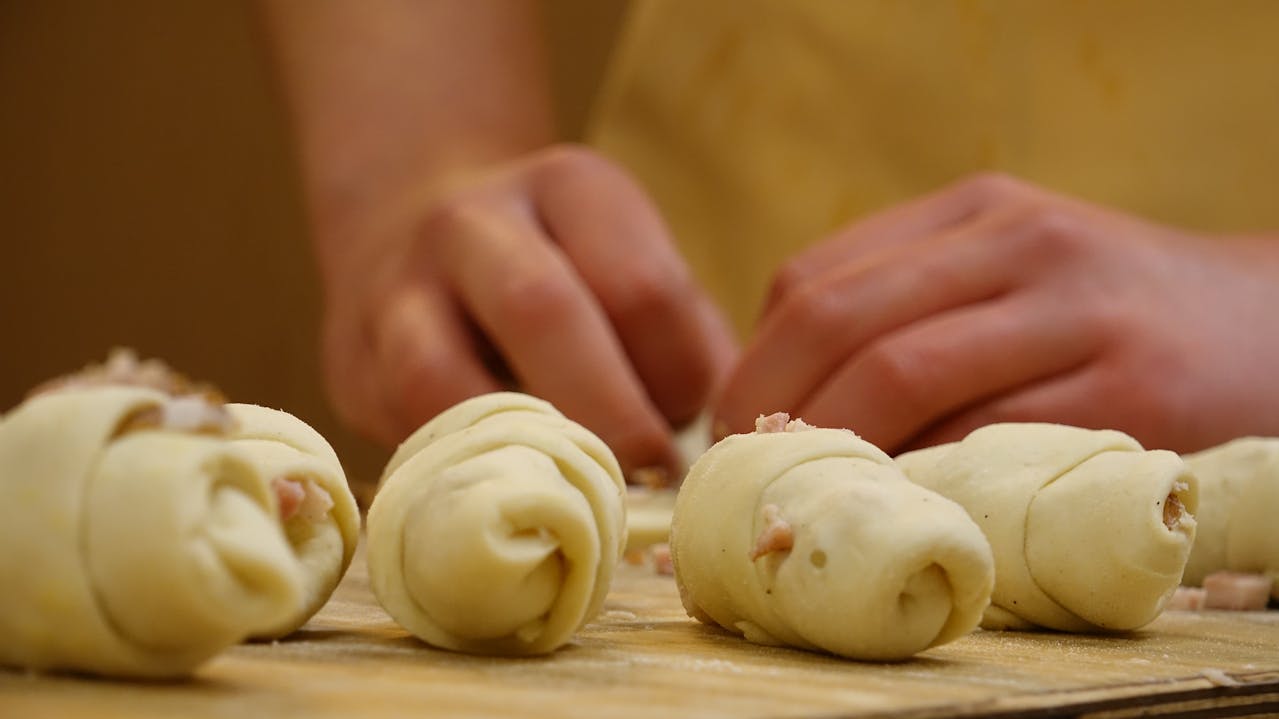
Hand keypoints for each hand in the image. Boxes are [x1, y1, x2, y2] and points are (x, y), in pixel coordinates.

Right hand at [319, 145, 735, 476]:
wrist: (416, 226)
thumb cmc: (567, 276)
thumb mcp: (631, 268)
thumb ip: (683, 343)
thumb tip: (725, 443)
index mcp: (569, 187)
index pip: (641, 287)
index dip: (680, 375)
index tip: (698, 425)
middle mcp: (473, 222)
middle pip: (540, 311)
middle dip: (608, 413)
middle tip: (651, 476)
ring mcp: (398, 287)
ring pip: (441, 375)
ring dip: (519, 449)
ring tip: (576, 494)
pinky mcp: (350, 358)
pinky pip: (402, 428)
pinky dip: (463, 472)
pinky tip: (513, 492)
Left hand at [714, 173, 1278, 453]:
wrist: (1275, 328)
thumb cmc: (1112, 316)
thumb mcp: (1013, 270)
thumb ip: (910, 304)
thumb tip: (781, 397)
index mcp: (977, 212)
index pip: (816, 281)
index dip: (753, 365)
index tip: (732, 431)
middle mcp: (1022, 245)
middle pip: (842, 323)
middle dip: (770, 411)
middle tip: (748, 477)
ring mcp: (1078, 314)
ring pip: (903, 377)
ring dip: (832, 449)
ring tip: (807, 496)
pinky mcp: (1129, 396)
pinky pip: (987, 444)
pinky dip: (922, 481)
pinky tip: (899, 508)